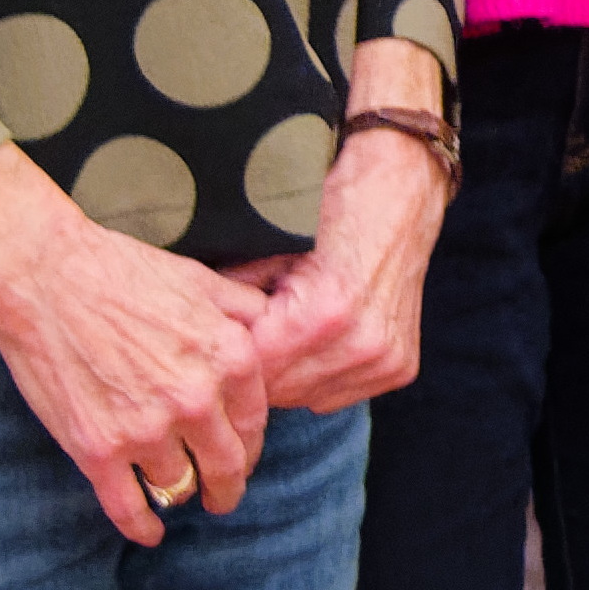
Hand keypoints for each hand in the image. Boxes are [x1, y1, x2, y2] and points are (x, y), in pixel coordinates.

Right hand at [0, 148, 271, 545]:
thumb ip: (246, 313)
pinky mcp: (97, 450)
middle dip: (228, 486)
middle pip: (226, 465)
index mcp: (230, 357)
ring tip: (177, 494)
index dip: (250, 445)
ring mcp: (146, 429)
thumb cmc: (123, 272)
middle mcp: (196, 399)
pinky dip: (142, 527)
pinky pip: (129, 507)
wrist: (43, 277)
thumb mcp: (204, 282)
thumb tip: (280, 326)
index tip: (244, 456)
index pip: (255, 423)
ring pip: (179, 485)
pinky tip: (149, 533)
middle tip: (224, 496)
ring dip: (180, 494)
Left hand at [242, 48, 452, 412]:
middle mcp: (361, 343)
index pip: (253, 370)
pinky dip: (320, 373)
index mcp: (325, 313)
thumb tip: (188, 329)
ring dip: (288, 375)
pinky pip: (339, 391)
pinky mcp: (400, 366)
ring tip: (279, 337)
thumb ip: (231, 294)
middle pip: (279, 390)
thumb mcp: (269, 246)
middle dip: (256, 369)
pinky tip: (313, 343)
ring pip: (308, 397)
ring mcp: (385, 358)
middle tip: (242, 340)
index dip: (228, 356)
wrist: (400, 192)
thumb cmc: (331, 208)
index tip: (213, 343)